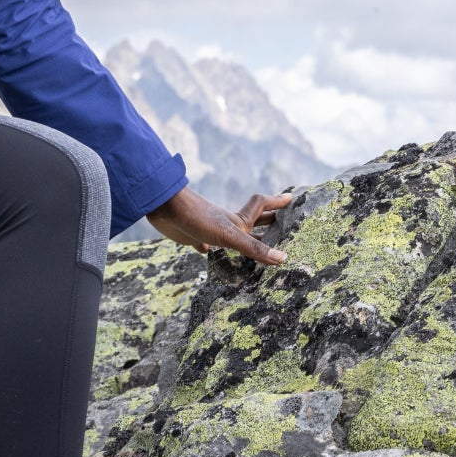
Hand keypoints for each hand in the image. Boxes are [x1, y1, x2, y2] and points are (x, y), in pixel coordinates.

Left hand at [146, 185, 291, 266]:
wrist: (163, 208)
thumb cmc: (198, 217)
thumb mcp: (230, 235)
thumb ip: (253, 247)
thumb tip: (282, 259)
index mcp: (238, 219)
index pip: (262, 206)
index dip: (277, 202)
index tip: (291, 197)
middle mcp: (227, 222)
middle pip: (252, 221)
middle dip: (267, 221)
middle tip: (281, 221)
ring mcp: (210, 229)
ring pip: (232, 234)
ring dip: (243, 238)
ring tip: (253, 245)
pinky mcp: (194, 236)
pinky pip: (205, 243)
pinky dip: (210, 247)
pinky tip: (208, 252)